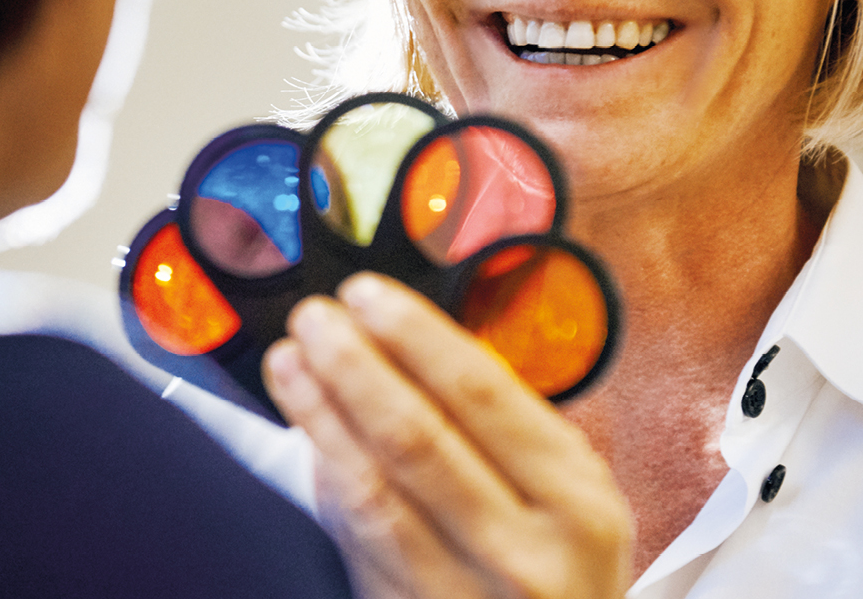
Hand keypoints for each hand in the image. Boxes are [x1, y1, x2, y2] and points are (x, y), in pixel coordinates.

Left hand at [262, 273, 631, 598]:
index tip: (368, 293)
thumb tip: (408, 342)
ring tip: (289, 360)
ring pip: (371, 491)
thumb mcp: (572, 487)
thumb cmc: (564, 559)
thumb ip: (508, 424)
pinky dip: (326, 476)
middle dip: (355, 365)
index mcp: (573, 497)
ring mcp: (461, 596)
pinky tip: (307, 430)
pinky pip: (356, 538)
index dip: (415, 334)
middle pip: (416, 437)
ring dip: (320, 414)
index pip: (480, 391)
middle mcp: (521, 550)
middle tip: (316, 316)